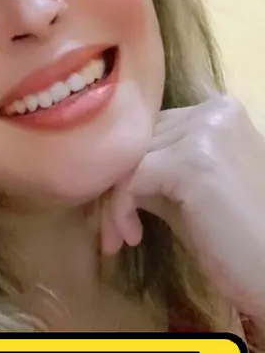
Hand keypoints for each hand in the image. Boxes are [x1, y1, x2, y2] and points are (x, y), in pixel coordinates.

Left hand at [101, 94, 264, 318]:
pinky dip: (121, 210)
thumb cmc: (239, 240)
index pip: (153, 129)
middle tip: (114, 232)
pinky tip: (134, 238)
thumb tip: (114, 170)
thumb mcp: (194, 193)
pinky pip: (131, 180)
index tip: (124, 213)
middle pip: (138, 141)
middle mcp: (214, 112)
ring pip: (130, 160)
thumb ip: (160, 171)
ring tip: (123, 239)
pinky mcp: (192, 162)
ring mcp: (205, 133)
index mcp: (221, 112)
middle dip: (119, 188)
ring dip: (117, 204)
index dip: (131, 170)